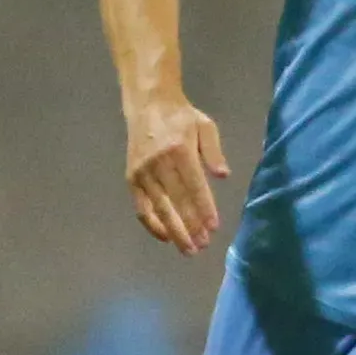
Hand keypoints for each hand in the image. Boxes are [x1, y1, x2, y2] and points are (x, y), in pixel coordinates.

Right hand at [125, 95, 229, 254]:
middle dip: (190, 226)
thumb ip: (214, 152)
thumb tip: (224, 176)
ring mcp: (142, 172)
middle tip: (202, 246)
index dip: (204, 208)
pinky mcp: (131, 178)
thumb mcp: (205, 126)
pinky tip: (166, 237)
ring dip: (174, 231)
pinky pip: (141, 207)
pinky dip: (152, 225)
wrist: (148, 105)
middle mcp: (158, 163)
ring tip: (188, 249)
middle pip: (175, 202)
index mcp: (179, 150)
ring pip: (158, 209)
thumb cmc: (182, 118)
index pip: (194, 186)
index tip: (214, 228)